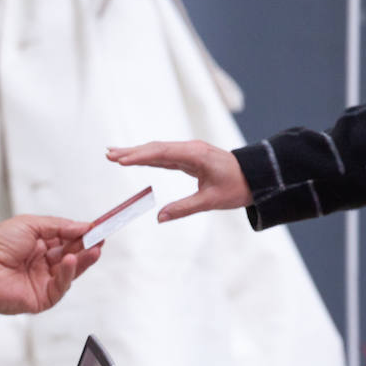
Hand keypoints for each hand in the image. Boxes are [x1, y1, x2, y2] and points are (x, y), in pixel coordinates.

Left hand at [0, 215, 101, 314]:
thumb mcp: (29, 224)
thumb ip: (59, 226)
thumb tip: (83, 226)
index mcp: (37, 245)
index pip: (66, 239)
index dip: (83, 234)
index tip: (99, 227)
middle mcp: (41, 263)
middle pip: (72, 254)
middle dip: (87, 246)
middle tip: (102, 237)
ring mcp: (42, 281)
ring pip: (71, 271)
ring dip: (83, 259)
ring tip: (94, 248)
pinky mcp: (41, 298)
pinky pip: (61, 286)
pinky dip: (68, 273)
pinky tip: (70, 260)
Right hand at [106, 141, 250, 220]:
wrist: (256, 177)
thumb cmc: (237, 187)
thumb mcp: (211, 201)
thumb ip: (184, 208)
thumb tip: (159, 218)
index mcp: (195, 155)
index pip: (162, 152)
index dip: (140, 156)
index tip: (121, 160)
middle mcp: (190, 149)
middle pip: (155, 148)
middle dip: (131, 152)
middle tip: (109, 154)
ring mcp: (188, 152)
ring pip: (157, 151)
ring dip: (136, 153)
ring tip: (114, 155)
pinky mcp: (188, 158)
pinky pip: (163, 156)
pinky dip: (147, 157)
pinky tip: (133, 159)